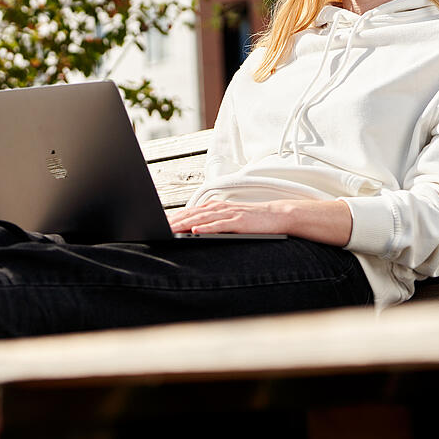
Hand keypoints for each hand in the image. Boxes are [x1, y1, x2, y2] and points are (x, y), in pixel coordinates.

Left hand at [167, 199, 352, 245]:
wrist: (280, 216)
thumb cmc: (255, 220)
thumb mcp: (232, 220)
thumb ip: (214, 223)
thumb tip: (195, 231)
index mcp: (218, 206)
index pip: (191, 212)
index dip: (175, 217)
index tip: (159, 224)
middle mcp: (221, 207)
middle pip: (192, 214)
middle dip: (174, 221)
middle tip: (158, 228)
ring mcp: (230, 213)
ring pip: (202, 218)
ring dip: (185, 224)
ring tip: (171, 230)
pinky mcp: (240, 221)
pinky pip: (220, 225)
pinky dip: (206, 228)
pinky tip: (195, 232)